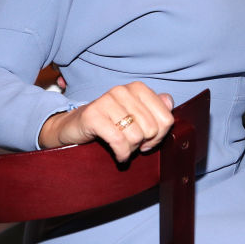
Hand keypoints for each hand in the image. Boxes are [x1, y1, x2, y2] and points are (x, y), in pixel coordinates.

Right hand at [38, 81, 174, 161]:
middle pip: (152, 128)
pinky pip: (118, 141)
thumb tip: (169, 102)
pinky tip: (119, 155)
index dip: (160, 136)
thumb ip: (156, 108)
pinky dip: (121, 154)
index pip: (166, 118)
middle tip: (134, 145)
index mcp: (138, 88)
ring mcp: (106, 101)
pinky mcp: (93, 115)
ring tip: (124, 147)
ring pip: (136, 136)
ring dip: (131, 149)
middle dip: (144, 143)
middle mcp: (123, 90)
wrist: (74, 126)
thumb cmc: (111, 123)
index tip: (149, 141)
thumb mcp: (136, 115)